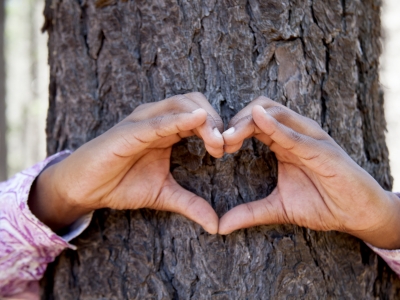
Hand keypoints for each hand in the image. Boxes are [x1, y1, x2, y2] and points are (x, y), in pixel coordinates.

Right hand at [29, 93, 222, 233]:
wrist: (85, 189)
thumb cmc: (121, 184)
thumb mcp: (164, 195)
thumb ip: (191, 204)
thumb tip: (216, 225)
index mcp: (168, 129)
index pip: (201, 115)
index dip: (219, 127)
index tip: (229, 150)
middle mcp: (157, 119)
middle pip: (195, 101)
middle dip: (216, 120)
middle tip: (224, 146)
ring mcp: (142, 122)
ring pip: (180, 104)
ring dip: (204, 119)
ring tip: (215, 142)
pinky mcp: (128, 131)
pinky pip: (157, 121)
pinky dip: (179, 118)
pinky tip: (197, 120)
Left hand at [219, 97, 399, 248]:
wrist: (357, 215)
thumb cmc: (322, 205)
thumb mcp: (278, 208)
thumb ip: (249, 213)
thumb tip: (219, 226)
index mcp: (283, 142)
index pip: (252, 122)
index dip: (230, 130)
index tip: (215, 149)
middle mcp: (296, 133)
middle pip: (259, 110)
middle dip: (234, 122)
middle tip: (218, 143)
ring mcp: (310, 138)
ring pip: (275, 112)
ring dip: (246, 121)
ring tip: (229, 139)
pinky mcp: (323, 149)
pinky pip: (296, 133)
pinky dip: (276, 126)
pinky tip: (258, 121)